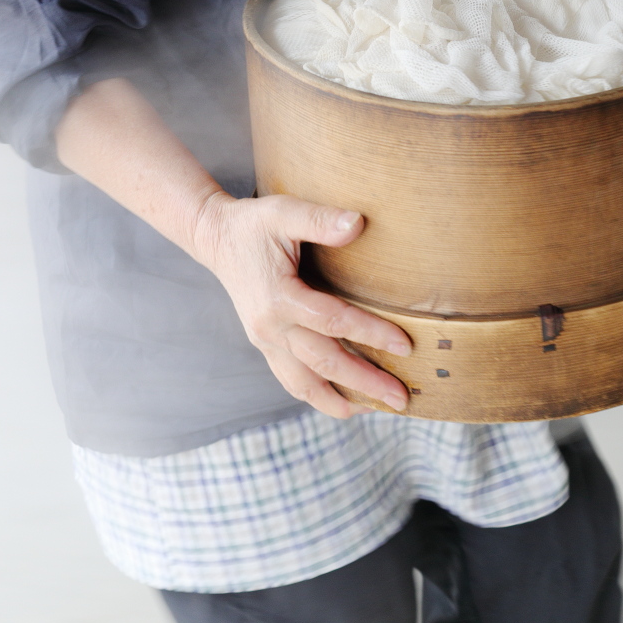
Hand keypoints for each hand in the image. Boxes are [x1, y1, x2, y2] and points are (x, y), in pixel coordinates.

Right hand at [190, 193, 411, 418]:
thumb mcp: (285, 212)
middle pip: (325, 363)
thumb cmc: (255, 224)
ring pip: (305, 384)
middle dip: (366, 383)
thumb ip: (320, 219)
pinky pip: (293, 381)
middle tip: (403, 399)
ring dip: (342, 401)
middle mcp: (271, 327)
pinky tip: (347, 401)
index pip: (333, 322)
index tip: (406, 345)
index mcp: (279, 297)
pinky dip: (320, 396)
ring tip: (378, 410)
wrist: (216, 239)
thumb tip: (357, 223)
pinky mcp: (266, 346)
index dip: (371, 334)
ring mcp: (266, 341)